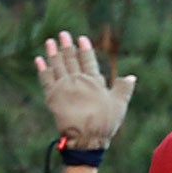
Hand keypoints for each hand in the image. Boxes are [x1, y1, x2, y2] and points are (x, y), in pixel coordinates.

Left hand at [35, 30, 135, 150]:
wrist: (85, 138)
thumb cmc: (104, 123)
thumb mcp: (119, 105)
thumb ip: (124, 89)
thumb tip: (132, 76)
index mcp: (93, 81)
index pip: (88, 60)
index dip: (85, 49)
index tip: (81, 38)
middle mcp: (77, 80)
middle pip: (71, 59)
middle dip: (66, 46)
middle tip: (63, 34)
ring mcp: (63, 87)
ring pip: (57, 65)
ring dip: (53, 53)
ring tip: (49, 42)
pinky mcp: (52, 96)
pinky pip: (45, 79)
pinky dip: (42, 69)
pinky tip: (39, 60)